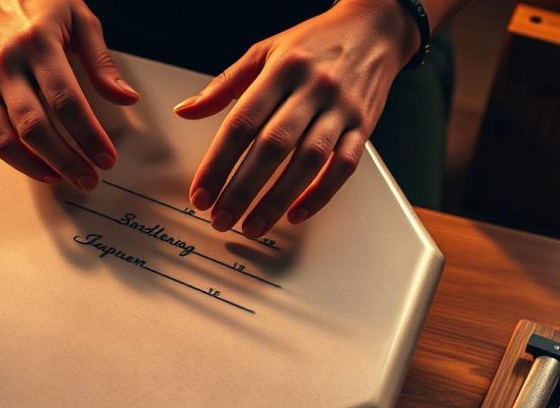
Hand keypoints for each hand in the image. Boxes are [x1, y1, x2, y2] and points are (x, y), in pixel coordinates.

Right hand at [0, 0, 138, 189]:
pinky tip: (43, 170)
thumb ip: (102, 62)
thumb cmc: (39, 1)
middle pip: (37, 127)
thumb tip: (126, 98)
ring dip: (40, 167)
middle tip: (91, 178)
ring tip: (67, 181)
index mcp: (38, 44)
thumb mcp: (79, 19)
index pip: (65, 101)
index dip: (87, 135)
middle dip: (67, 160)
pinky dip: (19, 160)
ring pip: (10, 139)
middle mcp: (8, 65)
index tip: (106, 157)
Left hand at [173, 0, 420, 237]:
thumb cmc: (313, 44)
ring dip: (277, 199)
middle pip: (272, 147)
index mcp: (281, 70)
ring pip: (308, 161)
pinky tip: (296, 214)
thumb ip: (223, 85)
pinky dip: (320, 194)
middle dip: (242, 189)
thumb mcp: (263, 52)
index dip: (217, 163)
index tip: (200, 194)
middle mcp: (313, 89)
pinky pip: (344, 166)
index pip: (241, 123)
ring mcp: (341, 109)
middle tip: (221, 219)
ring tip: (253, 226)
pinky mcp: (365, 125)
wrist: (373, 29)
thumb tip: (185, 111)